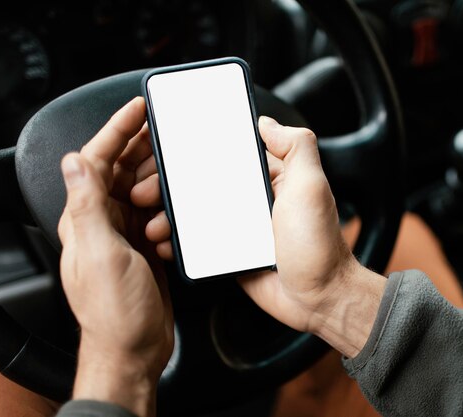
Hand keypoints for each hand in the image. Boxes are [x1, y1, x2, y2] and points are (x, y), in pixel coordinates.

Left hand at [58, 97, 172, 416]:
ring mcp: (124, 233)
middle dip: (144, 152)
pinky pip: (157, 213)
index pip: (95, 160)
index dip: (116, 129)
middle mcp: (102, 221)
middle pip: (121, 169)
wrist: (134, 348)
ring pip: (142, 189)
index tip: (138, 108)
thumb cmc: (115, 311)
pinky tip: (174, 219)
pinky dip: (169, 211)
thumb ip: (87, 205)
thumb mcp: (101, 254)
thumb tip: (74, 160)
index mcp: (85, 218)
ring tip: (171, 185)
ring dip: (159, 184)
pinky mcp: (144, 246)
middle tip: (167, 138)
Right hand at [144, 116, 385, 356]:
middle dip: (169, 184)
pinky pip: (199, 241)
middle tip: (143, 191)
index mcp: (271, 178)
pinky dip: (179, 241)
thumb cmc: (318, 243)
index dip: (193, 152)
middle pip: (203, 183)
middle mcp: (253, 199)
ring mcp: (240, 227)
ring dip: (168, 214)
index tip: (164, 153)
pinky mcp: (231, 252)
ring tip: (151, 222)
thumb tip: (265, 122)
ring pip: (195, 212)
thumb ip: (296, 147)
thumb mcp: (311, 187)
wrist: (318, 298)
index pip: (226, 155)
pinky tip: (163, 242)